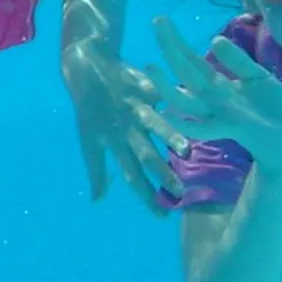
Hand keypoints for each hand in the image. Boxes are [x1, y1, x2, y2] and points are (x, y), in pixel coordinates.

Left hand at [63, 42, 185, 213]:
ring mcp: (135, 107)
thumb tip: (97, 200)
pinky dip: (175, 99)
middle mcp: (125, 128)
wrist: (86, 68)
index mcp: (113, 143)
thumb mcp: (88, 141)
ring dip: (170, 138)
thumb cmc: (90, 109)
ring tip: (186, 150)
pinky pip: (161, 94)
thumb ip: (96, 170)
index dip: (144, 195)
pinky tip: (195, 106)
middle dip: (162, 175)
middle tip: (180, 192)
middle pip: (145, 155)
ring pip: (154, 124)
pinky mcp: (143, 87)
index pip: (130, 175)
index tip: (161, 214)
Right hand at [145, 17, 281, 172]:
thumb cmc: (272, 109)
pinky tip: (168, 115)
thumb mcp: (257, 76)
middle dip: (171, 47)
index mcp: (218, 84)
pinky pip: (204, 127)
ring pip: (185, 100)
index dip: (177, 41)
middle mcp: (212, 97)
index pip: (192, 60)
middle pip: (185, 71)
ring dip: (166, 85)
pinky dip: (185, 124)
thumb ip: (237, 60)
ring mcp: (218, 113)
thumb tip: (214, 39)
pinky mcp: (232, 126)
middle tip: (157, 20)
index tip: (161, 20)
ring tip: (151, 66)